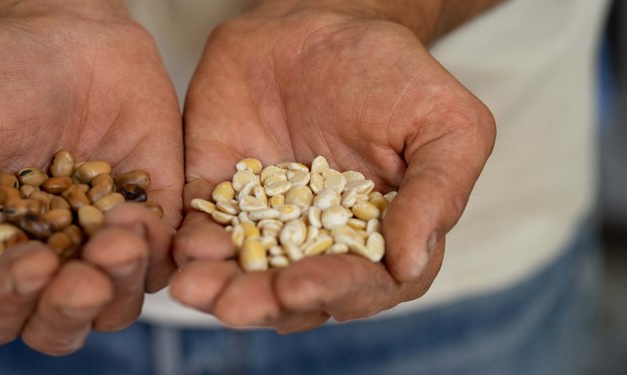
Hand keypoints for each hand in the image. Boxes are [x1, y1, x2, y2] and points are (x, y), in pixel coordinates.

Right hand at [0, 4, 181, 354]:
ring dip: (118, 285)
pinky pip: (161, 262)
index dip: (6, 301)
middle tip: (83, 277)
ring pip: (114, 308)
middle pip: (54, 327)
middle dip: (68, 310)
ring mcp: (97, 246)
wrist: (57, 29)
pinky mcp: (150, 220)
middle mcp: (41, 262)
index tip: (31, 262)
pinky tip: (141, 213)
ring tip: (122, 234)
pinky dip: (155, 251)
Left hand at [171, 5, 494, 332]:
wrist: (320, 23)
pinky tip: (181, 251)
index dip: (334, 291)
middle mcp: (319, 242)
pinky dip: (189, 243)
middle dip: (262, 303)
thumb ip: (437, 193)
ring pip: (241, 271)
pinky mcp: (218, 193)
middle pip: (293, 293)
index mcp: (379, 239)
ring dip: (218, 287)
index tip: (302, 288)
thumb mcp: (445, 124)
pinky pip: (200, 226)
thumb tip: (410, 265)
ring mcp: (265, 221)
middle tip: (234, 305)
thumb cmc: (393, 74)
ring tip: (195, 289)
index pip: (362, 285)